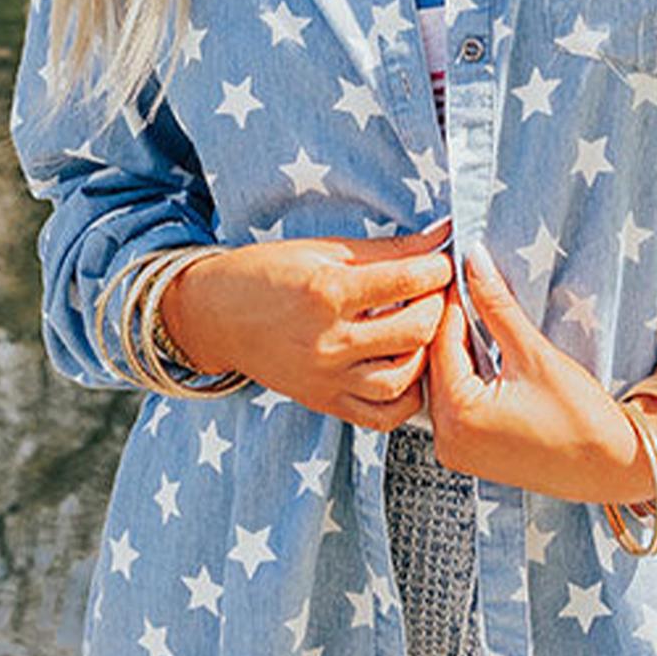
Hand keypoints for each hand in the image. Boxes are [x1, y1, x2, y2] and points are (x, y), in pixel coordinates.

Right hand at [161, 218, 454, 428]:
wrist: (213, 316)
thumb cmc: (265, 275)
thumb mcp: (324, 249)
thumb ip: (386, 250)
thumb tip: (438, 240)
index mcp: (327, 292)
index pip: (406, 281)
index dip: (438, 268)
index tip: (442, 262)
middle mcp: (328, 340)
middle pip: (414, 331)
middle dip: (437, 307)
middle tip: (436, 294)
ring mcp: (326, 378)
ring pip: (402, 379)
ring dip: (425, 353)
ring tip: (421, 331)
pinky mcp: (324, 401)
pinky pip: (380, 416)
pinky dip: (405, 398)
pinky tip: (407, 372)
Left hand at [425, 241, 656, 505]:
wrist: (612, 466)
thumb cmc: (582, 419)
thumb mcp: (535, 354)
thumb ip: (497, 306)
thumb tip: (475, 261)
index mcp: (458, 416)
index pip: (441, 342)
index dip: (452, 301)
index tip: (459, 268)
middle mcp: (447, 440)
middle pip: (437, 363)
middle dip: (452, 324)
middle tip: (468, 284)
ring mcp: (456, 450)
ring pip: (444, 381)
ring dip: (459, 348)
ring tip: (479, 312)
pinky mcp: (469, 454)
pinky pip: (455, 403)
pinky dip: (466, 374)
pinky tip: (484, 350)